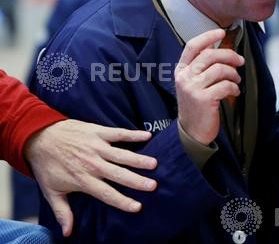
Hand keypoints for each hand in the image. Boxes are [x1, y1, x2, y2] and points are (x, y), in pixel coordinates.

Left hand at [24, 120, 158, 236]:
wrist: (39, 137)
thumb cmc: (47, 166)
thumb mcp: (51, 191)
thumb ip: (62, 212)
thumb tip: (68, 232)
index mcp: (82, 180)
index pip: (106, 193)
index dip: (122, 201)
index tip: (137, 207)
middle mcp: (92, 164)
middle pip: (118, 175)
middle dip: (137, 181)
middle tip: (153, 186)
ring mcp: (96, 147)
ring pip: (122, 155)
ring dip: (138, 160)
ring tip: (154, 164)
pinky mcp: (98, 132)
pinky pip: (119, 133)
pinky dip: (133, 134)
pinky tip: (147, 136)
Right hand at [175, 29, 244, 144]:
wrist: (192, 132)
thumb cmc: (197, 105)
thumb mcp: (194, 83)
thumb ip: (202, 67)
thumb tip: (219, 49)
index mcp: (181, 70)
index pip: (192, 46)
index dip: (207, 36)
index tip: (221, 32)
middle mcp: (184, 77)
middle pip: (210, 55)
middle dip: (230, 55)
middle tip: (240, 61)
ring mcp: (192, 88)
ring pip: (219, 69)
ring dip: (233, 73)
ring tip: (236, 80)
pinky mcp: (203, 99)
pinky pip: (225, 85)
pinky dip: (234, 87)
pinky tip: (234, 92)